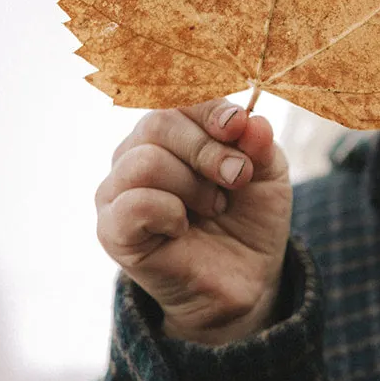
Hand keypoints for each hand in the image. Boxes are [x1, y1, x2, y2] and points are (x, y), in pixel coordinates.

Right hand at [96, 99, 292, 345]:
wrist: (246, 281)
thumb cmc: (248, 220)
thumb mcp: (267, 175)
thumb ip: (259, 143)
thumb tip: (251, 121)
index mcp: (170, 133)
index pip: (177, 99)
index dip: (210, 109)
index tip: (239, 129)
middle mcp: (136, 154)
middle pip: (159, 123)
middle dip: (209, 150)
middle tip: (237, 179)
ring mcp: (118, 191)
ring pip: (146, 161)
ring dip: (193, 186)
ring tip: (213, 208)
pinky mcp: (112, 229)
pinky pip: (133, 203)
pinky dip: (170, 212)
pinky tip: (183, 227)